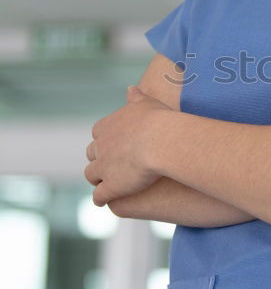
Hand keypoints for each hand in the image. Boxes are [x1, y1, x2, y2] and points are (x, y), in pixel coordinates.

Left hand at [84, 86, 171, 206]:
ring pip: (92, 175)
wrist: (161, 141)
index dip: (105, 139)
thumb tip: (131, 87)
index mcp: (108, 126)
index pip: (98, 132)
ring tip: (103, 184)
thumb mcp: (146, 103)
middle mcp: (101, 146)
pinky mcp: (111, 187)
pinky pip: (100, 196)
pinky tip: (104, 201)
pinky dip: (100, 198)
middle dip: (98, 158)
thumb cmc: (158, 120)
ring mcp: (103, 167)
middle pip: (92, 153)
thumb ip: (136, 96)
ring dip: (96, 179)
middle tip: (107, 164)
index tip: (113, 143)